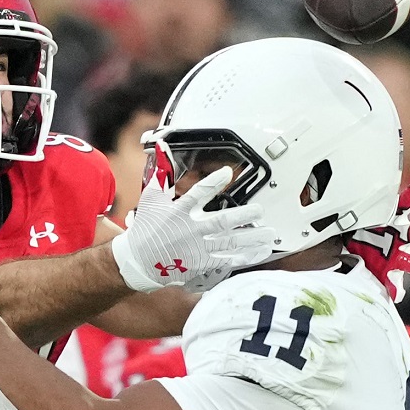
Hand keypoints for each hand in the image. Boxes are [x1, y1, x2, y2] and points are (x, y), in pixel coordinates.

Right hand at [112, 140, 274, 292]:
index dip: (212, 182)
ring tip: (270, 233)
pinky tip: (260, 252)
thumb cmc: (147, 228)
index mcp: (179, 211)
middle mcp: (191, 229)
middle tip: (261, 210)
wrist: (139, 261)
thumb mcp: (151, 198)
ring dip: (251, 238)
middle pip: (221, 222)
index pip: (197, 193)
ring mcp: (197, 248)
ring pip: (229, 242)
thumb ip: (162, 174)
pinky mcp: (201, 263)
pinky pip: (227, 260)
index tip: (227, 172)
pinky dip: (245, 257)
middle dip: (243, 216)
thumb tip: (163, 146)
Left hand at [344, 173, 409, 302]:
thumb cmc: (353, 226)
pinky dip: (394, 288)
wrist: (350, 249)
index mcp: (389, 217)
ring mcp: (395, 257)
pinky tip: (396, 294)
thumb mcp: (346, 211)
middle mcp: (398, 236)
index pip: (406, 201)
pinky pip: (394, 284)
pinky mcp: (389, 273)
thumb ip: (339, 199)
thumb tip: (320, 181)